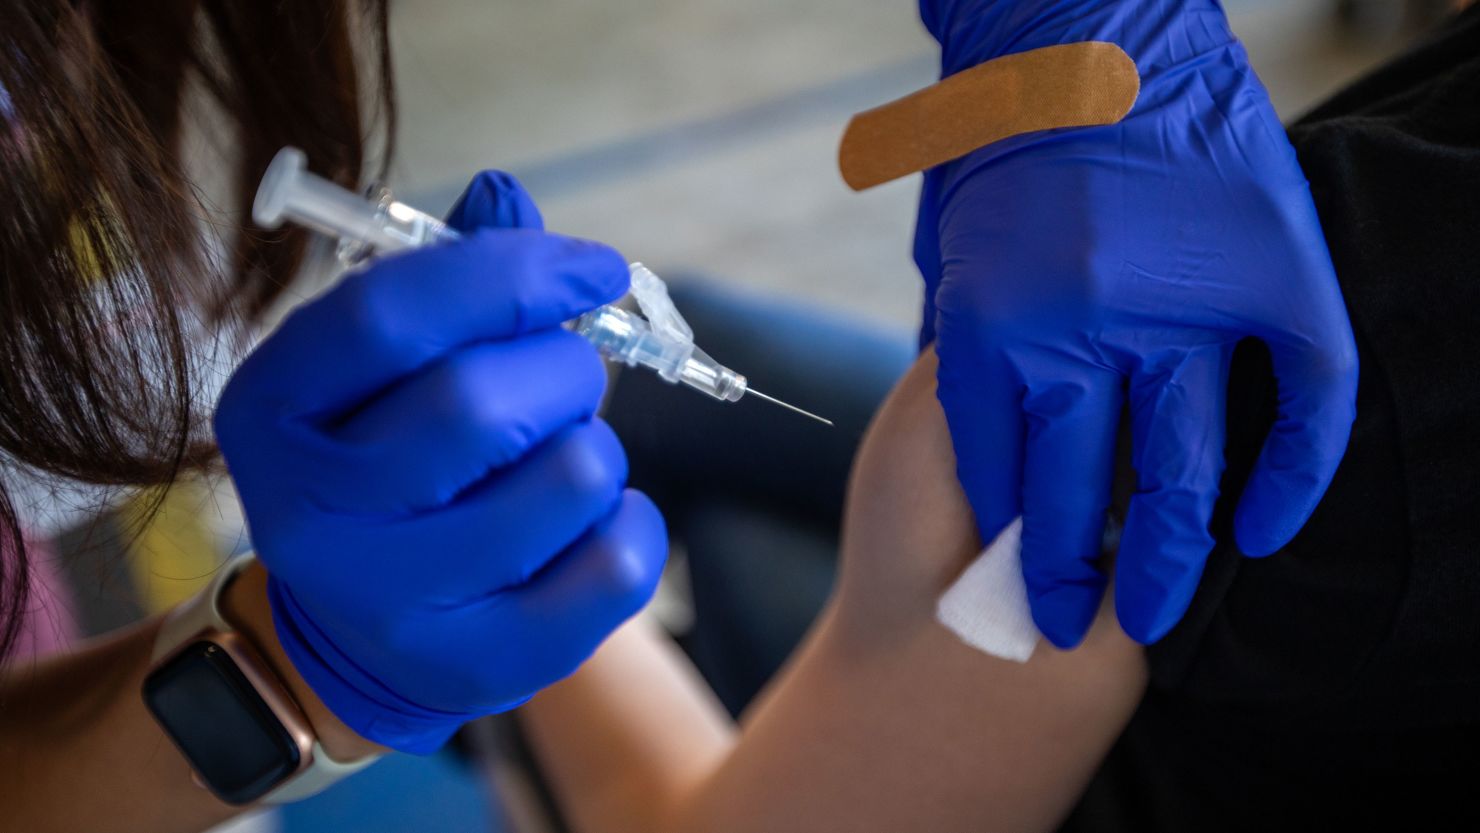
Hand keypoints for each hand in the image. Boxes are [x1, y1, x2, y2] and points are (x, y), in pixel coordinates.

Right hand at [215, 171, 666, 752]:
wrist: (362, 631)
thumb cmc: (390, 462)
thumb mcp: (384, 369)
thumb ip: (446, 281)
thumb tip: (507, 198)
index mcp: (275, 409)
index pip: (393, 313)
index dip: (514, 273)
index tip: (597, 267)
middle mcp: (312, 514)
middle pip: (482, 404)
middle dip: (565, 369)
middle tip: (570, 377)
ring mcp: (389, 601)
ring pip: (566, 480)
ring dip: (596, 447)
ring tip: (561, 458)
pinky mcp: (475, 666)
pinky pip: (614, 567)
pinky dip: (633, 523)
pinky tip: (591, 520)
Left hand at [915, 0, 1357, 646]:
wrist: (1079, 25)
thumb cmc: (997, 142)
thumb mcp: (952, 255)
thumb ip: (972, 347)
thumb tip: (993, 432)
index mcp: (991, 326)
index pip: (999, 469)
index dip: (1008, 534)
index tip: (1014, 576)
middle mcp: (1084, 330)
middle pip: (1076, 492)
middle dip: (1062, 576)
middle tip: (1060, 628)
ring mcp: (1184, 306)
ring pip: (1181, 467)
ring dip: (1165, 557)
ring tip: (1149, 614)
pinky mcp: (1269, 277)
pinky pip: (1302, 400)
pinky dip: (1293, 473)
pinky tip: (1266, 529)